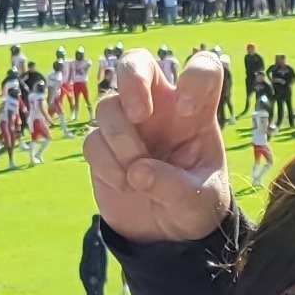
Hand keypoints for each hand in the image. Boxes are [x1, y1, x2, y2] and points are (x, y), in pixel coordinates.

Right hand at [83, 48, 231, 243]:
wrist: (169, 233)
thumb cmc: (195, 206)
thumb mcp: (199, 201)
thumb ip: (175, 186)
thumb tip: (137, 171)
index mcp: (196, 112)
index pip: (202, 68)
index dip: (195, 76)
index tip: (189, 111)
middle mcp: (160, 108)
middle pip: (137, 61)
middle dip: (132, 79)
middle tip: (139, 114)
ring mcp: (128, 124)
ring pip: (108, 106)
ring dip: (121, 141)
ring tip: (135, 177)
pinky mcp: (102, 146)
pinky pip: (92, 140)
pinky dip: (105, 165)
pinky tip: (123, 185)